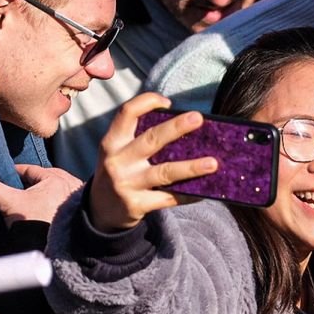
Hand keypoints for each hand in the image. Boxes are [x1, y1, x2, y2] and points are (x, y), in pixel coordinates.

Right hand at [0, 164, 82, 224]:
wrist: (68, 250)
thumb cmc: (41, 223)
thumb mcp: (10, 203)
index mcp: (55, 178)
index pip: (28, 170)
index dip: (13, 174)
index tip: (2, 178)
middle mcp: (70, 186)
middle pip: (43, 182)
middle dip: (29, 187)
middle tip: (15, 194)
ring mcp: (77, 201)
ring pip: (54, 194)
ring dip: (42, 199)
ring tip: (29, 208)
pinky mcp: (79, 216)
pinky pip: (62, 207)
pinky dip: (53, 210)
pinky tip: (44, 219)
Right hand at [88, 93, 217, 231]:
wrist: (100, 212)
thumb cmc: (118, 173)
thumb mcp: (117, 152)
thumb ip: (137, 138)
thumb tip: (181, 126)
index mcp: (112, 142)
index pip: (127, 113)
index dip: (147, 102)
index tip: (168, 102)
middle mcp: (117, 161)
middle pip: (151, 139)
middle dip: (176, 127)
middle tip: (198, 118)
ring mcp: (127, 184)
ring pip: (164, 172)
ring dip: (191, 167)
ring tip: (213, 163)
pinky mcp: (137, 204)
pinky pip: (168, 198)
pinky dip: (188, 195)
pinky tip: (205, 191)